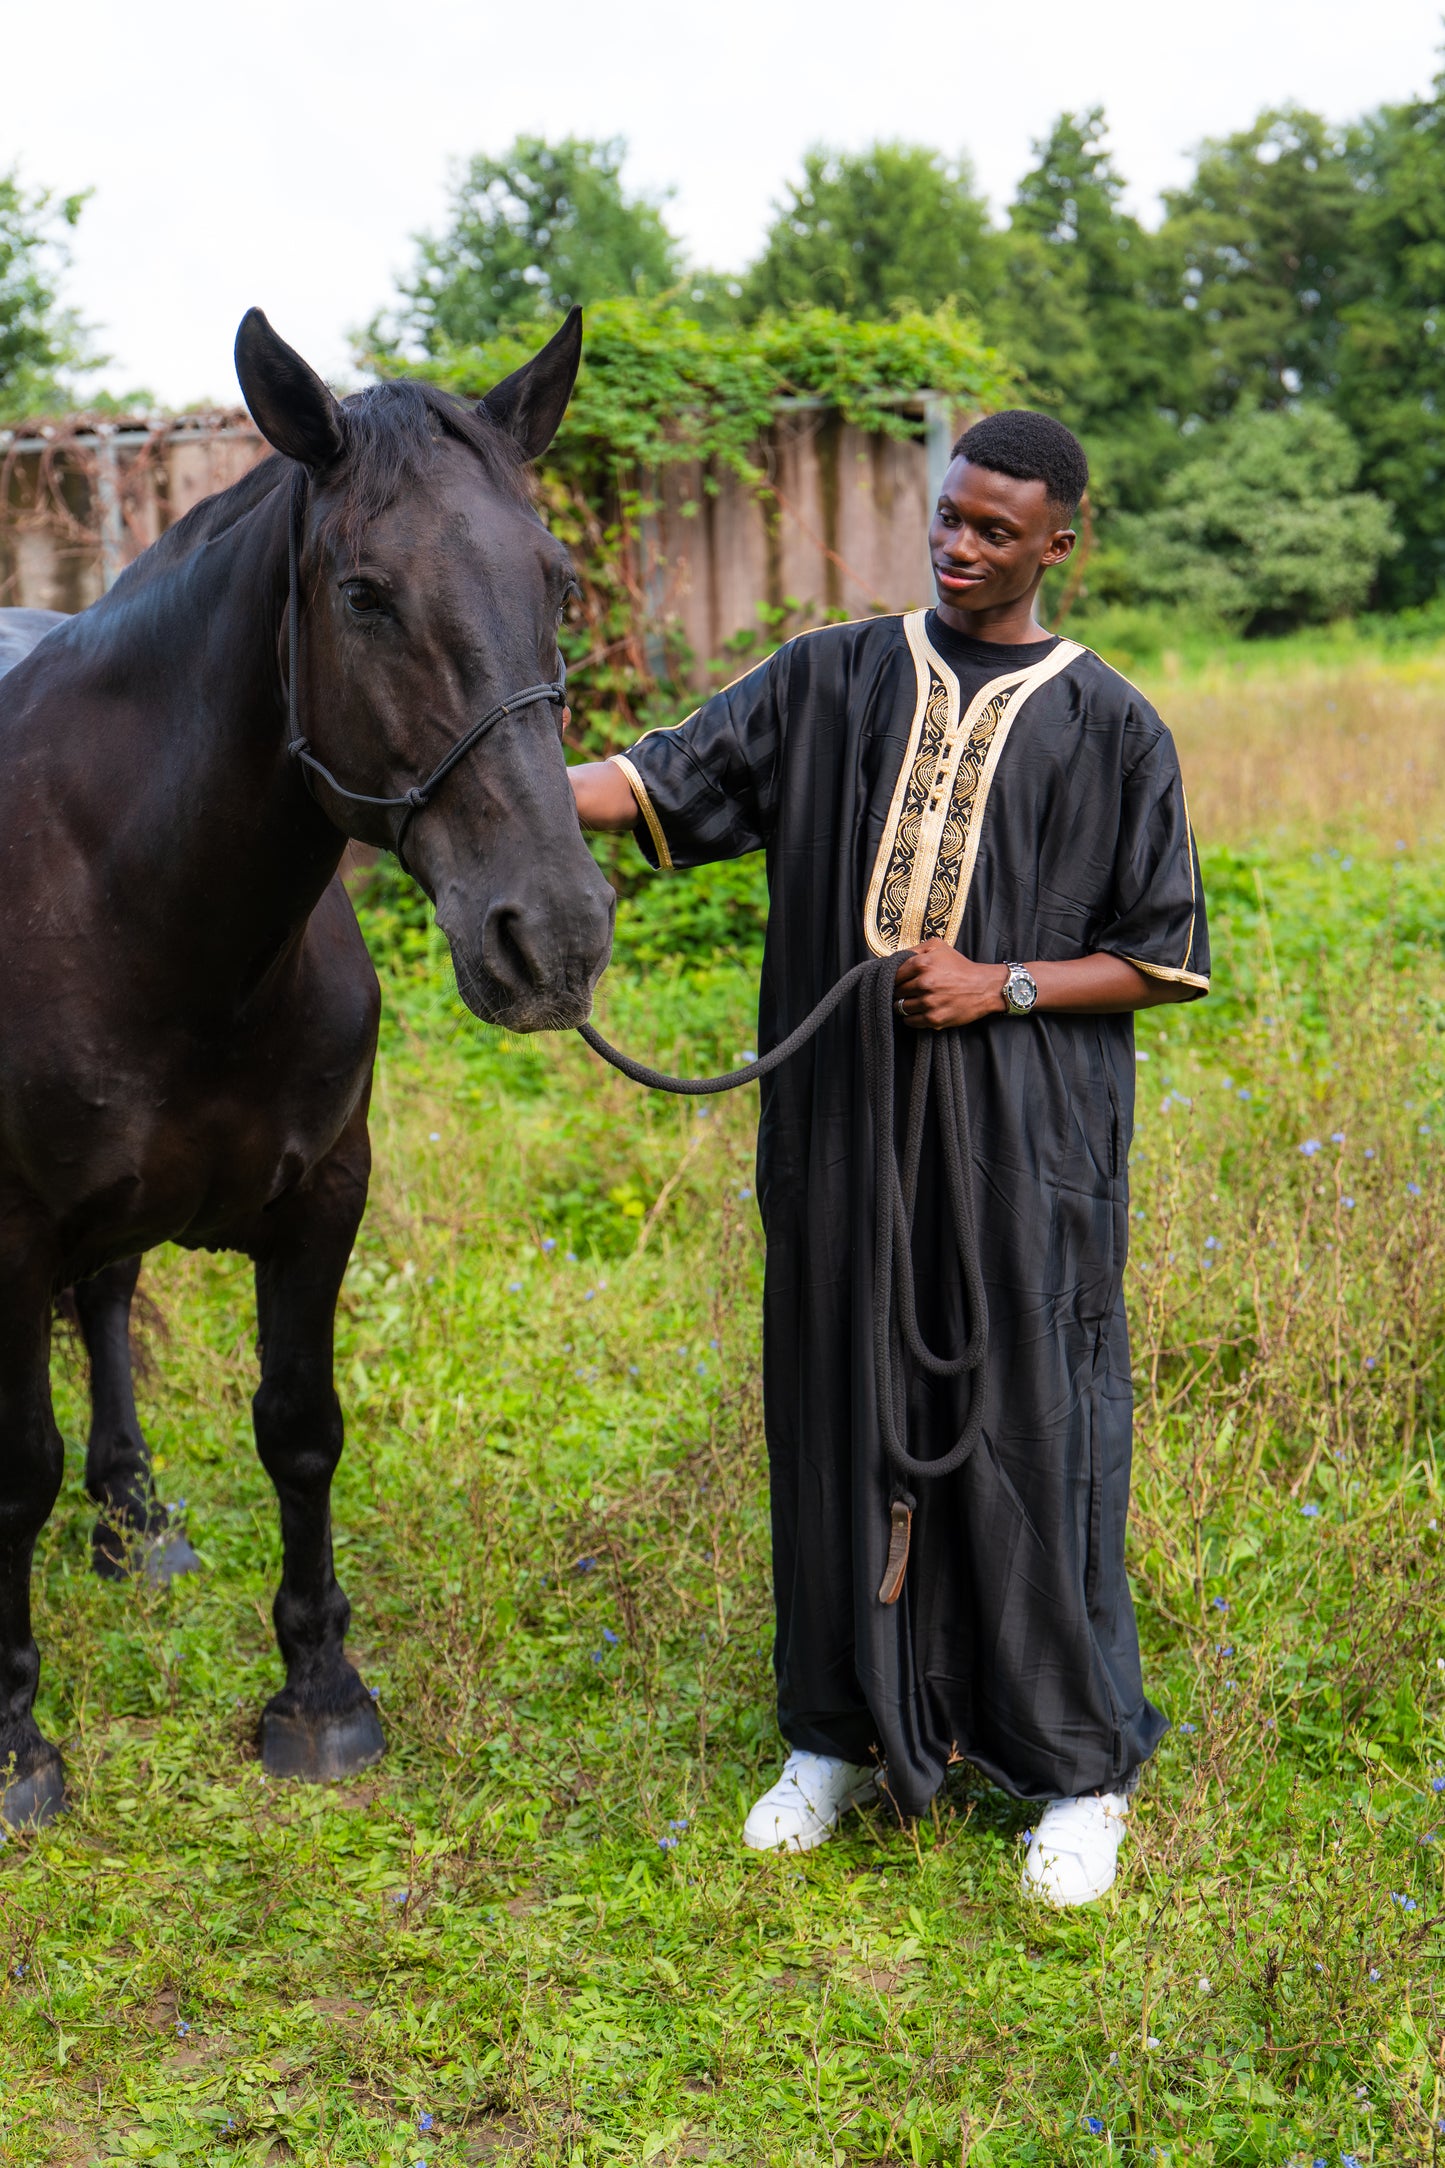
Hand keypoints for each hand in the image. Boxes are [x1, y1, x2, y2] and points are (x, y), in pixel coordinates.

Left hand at [892, 940, 1006, 1029]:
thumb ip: (915, 948)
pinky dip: (911, 1018)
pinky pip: (910, 1021)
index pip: (894, 974)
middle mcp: (924, 983)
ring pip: (901, 1007)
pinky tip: (919, 1011)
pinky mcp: (934, 1018)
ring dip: (904, 1005)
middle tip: (907, 991)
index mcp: (922, 964)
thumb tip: (894, 958)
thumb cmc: (960, 966)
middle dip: (899, 992)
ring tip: (913, 1001)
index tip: (898, 981)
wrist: (984, 987)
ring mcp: (929, 1002)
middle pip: (896, 992)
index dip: (894, 978)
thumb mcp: (939, 947)